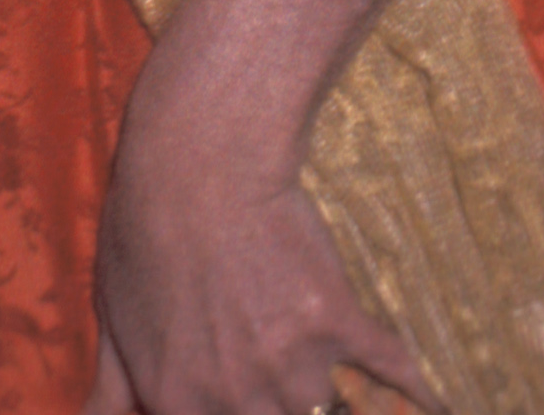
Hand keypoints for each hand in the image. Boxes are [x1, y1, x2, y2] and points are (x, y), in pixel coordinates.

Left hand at [81, 0, 453, 414]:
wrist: (197, 154)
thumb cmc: (145, 226)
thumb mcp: (112, 313)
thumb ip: (112, 391)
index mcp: (178, 405)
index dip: (226, 409)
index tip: (238, 393)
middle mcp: (237, 401)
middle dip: (277, 399)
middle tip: (269, 357)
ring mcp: (291, 366)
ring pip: (329, 410)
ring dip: (327, 391)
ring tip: (311, 356)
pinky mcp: (337, 321)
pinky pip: (391, 368)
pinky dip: (413, 383)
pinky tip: (431, 396)